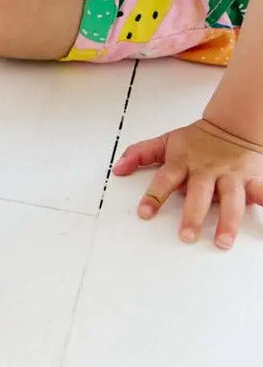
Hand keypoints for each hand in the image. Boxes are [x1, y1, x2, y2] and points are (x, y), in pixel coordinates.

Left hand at [112, 119, 262, 248]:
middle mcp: (207, 171)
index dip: (153, 196)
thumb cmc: (197, 139)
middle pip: (199, 194)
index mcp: (182, 163)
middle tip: (186, 236)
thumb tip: (117, 168)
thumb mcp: (165, 142)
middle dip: (192, 216)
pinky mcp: (251, 180)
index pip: (164, 180)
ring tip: (223, 241)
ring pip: (231, 200)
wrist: (232, 125)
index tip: (144, 213)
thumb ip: (139, 154)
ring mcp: (230, 177)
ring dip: (228, 222)